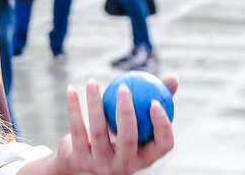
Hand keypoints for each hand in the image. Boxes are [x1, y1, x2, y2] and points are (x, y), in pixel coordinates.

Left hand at [53, 77, 176, 174]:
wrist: (80, 162)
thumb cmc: (114, 138)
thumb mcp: (133, 126)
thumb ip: (153, 104)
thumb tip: (173, 78)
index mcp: (144, 157)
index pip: (163, 145)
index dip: (162, 125)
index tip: (154, 101)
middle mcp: (124, 166)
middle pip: (128, 139)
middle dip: (127, 112)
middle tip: (123, 87)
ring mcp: (101, 165)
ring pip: (98, 131)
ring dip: (94, 103)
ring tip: (92, 82)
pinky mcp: (79, 160)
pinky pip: (77, 128)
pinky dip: (74, 107)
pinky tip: (72, 89)